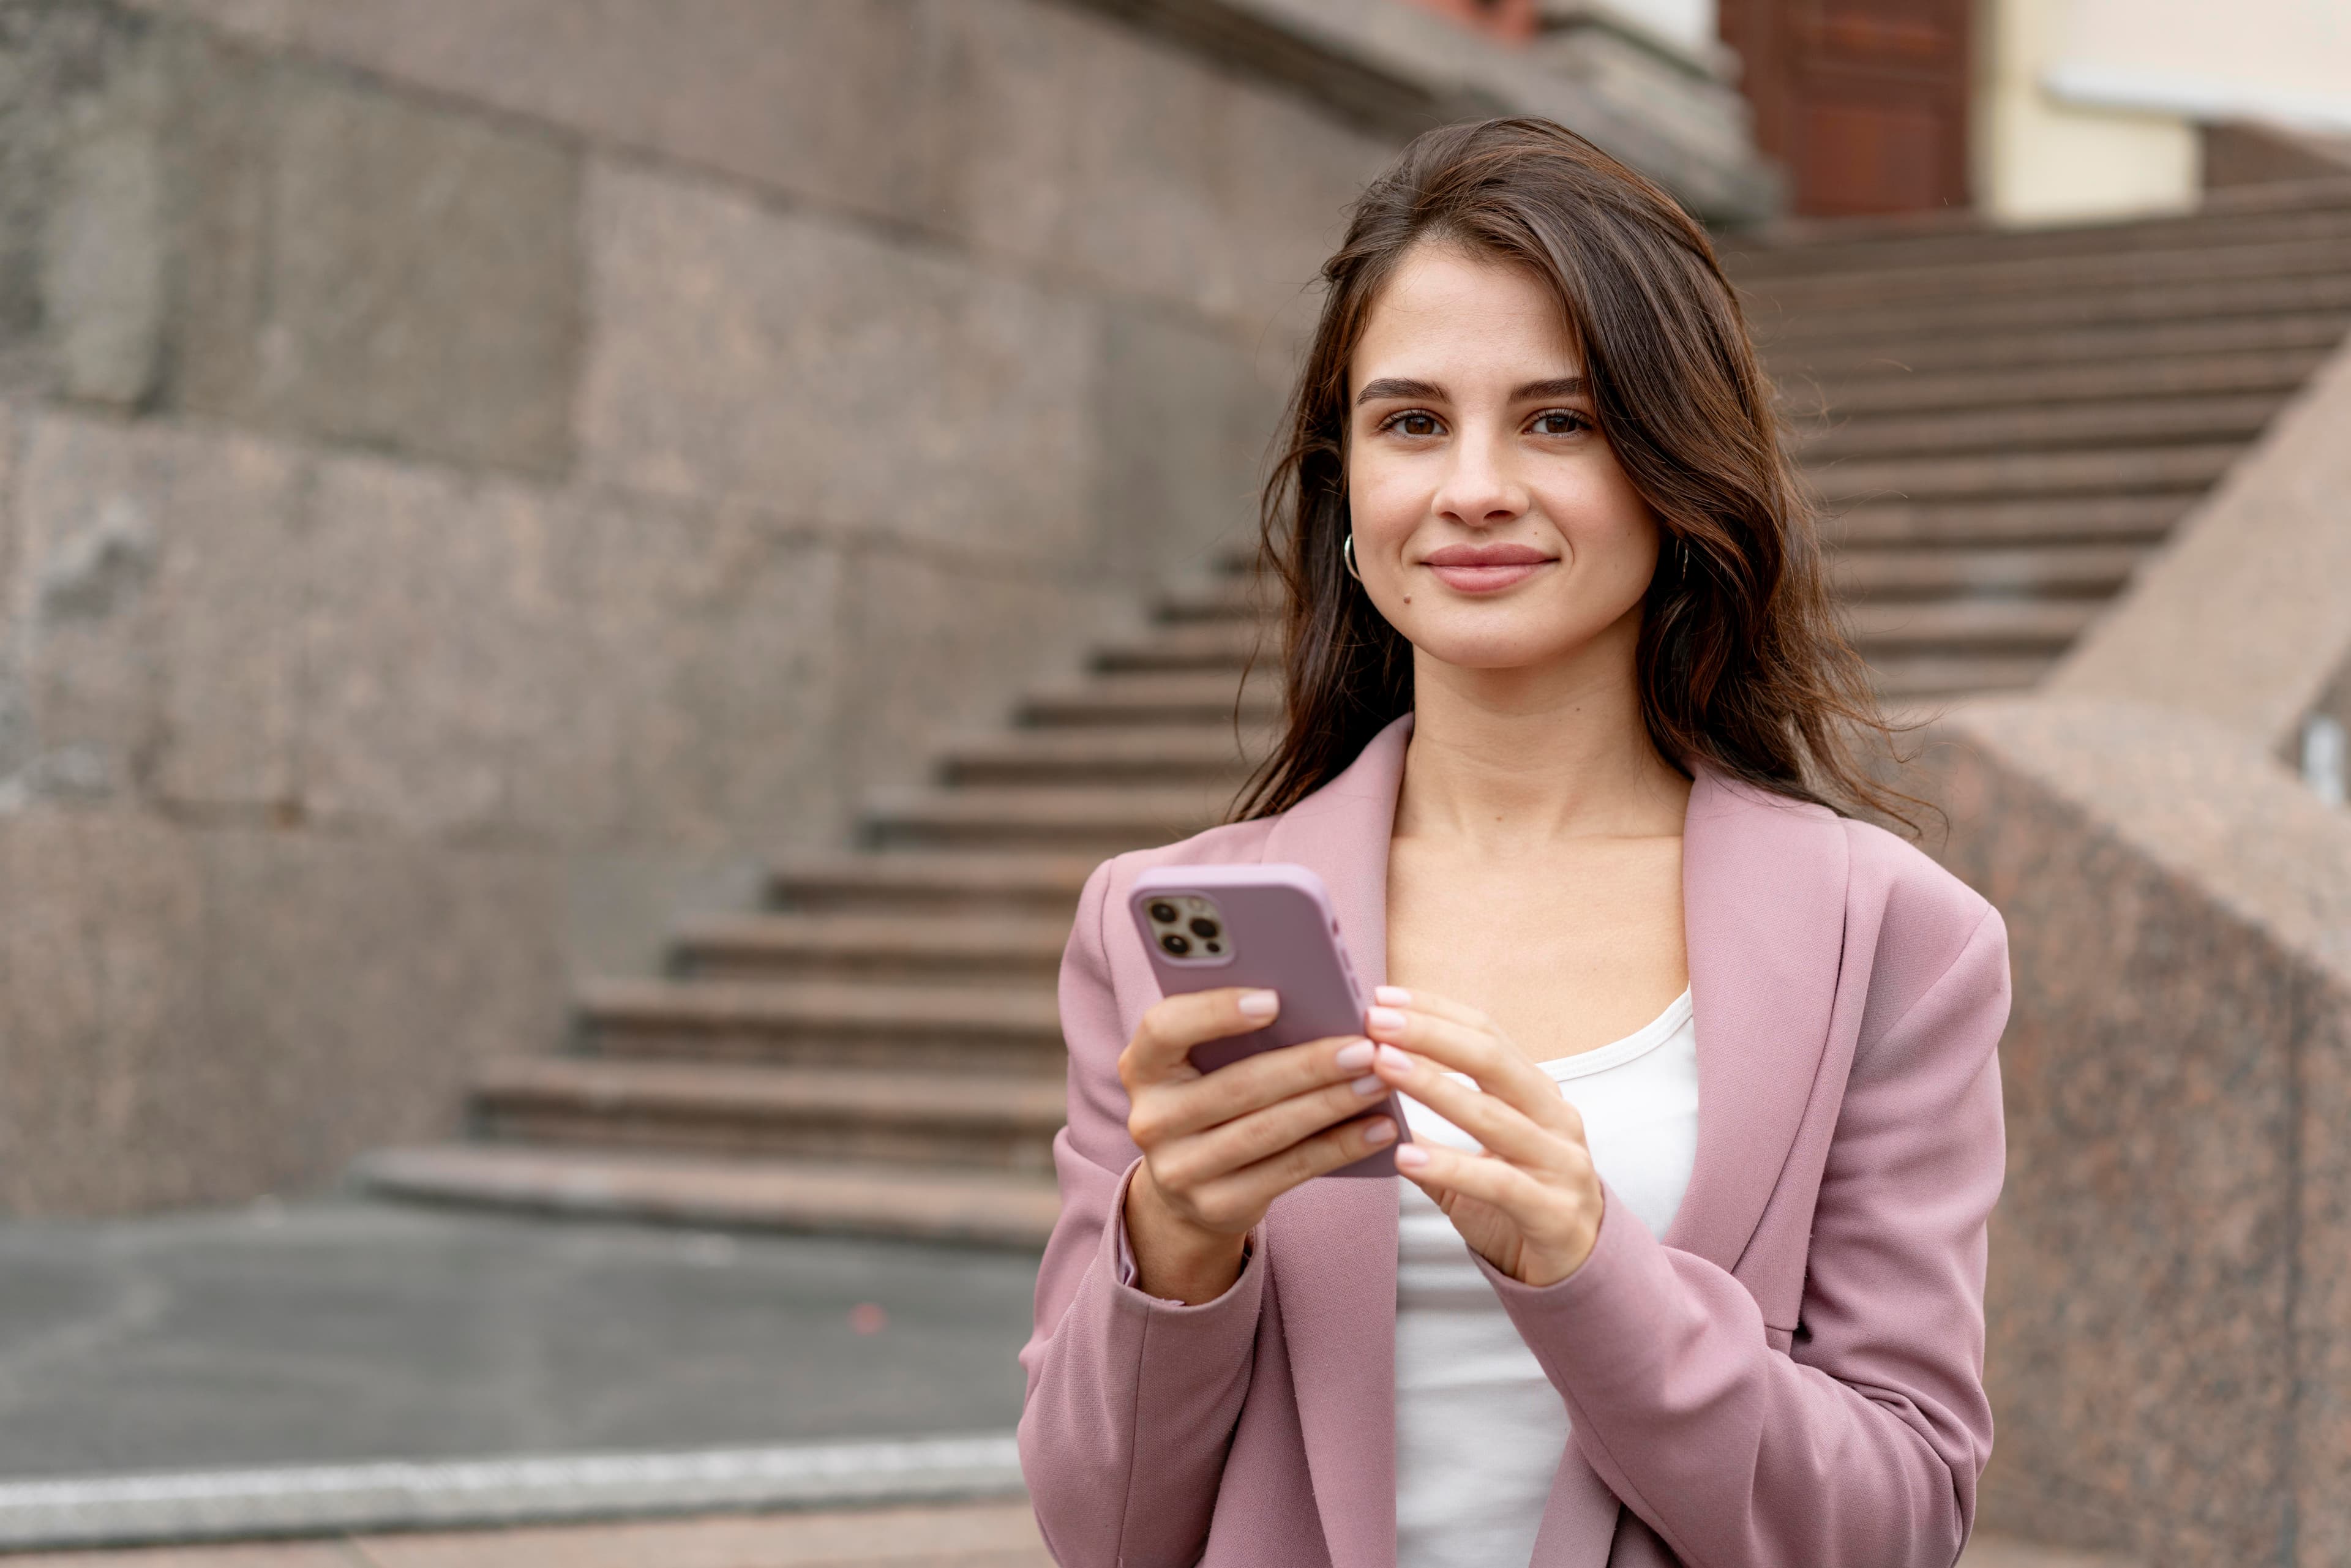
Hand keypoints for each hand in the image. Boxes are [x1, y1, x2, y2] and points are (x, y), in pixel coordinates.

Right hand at [1119, 987, 1397, 1302]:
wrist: (1188, 1187)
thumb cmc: (1211, 1096)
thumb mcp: (1204, 1063)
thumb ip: (1237, 1034)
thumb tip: (1318, 1003)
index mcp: (1142, 1065)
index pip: (1165, 1027)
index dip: (1215, 1011)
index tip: (1274, 999)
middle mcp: (1151, 1119)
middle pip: (1236, 1085)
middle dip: (1308, 1065)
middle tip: (1365, 1048)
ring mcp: (1178, 1169)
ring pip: (1267, 1130)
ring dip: (1332, 1104)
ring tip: (1379, 1082)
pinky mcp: (1215, 1205)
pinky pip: (1288, 1171)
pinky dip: (1339, 1147)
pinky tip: (1378, 1129)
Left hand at [1365, 986, 1603, 1287]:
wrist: (1576, 1270)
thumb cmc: (1516, 1203)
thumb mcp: (1476, 1156)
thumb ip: (1429, 1128)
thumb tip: (1367, 1093)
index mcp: (1537, 1093)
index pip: (1487, 1034)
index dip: (1435, 1012)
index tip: (1382, 997)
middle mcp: (1555, 1118)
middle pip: (1492, 1060)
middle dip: (1430, 1034)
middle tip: (1375, 1020)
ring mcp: (1560, 1164)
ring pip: (1493, 1116)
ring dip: (1433, 1087)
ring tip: (1383, 1067)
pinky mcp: (1553, 1212)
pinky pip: (1497, 1183)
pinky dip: (1449, 1167)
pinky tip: (1404, 1156)